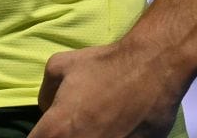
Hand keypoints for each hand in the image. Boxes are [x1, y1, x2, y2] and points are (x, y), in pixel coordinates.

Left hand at [29, 37, 187, 137]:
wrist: (153, 68)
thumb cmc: (105, 66)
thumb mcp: (59, 65)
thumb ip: (45, 93)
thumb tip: (48, 109)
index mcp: (56, 131)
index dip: (43, 136)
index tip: (51, 130)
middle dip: (64, 137)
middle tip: (75, 125)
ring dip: (87, 137)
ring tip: (99, 125)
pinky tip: (117, 129)